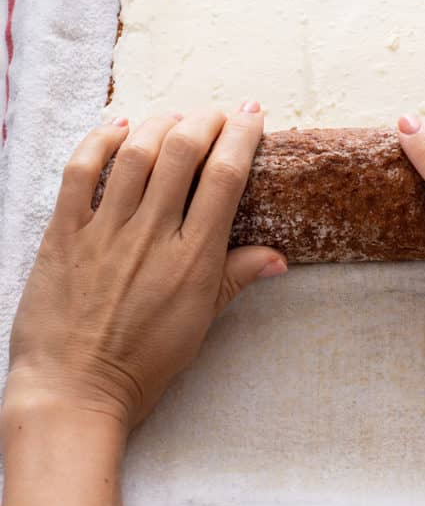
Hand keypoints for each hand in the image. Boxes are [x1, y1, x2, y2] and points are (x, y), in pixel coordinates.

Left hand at [2, 103, 285, 433]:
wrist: (72, 392)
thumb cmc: (140, 366)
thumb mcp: (199, 324)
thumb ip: (235, 279)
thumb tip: (278, 258)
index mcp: (192, 259)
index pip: (224, 177)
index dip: (241, 135)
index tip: (251, 114)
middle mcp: (151, 236)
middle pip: (182, 152)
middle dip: (205, 120)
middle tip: (215, 113)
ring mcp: (105, 232)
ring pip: (135, 153)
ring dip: (159, 124)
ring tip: (174, 117)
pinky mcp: (65, 234)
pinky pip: (79, 172)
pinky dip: (98, 141)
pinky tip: (117, 127)